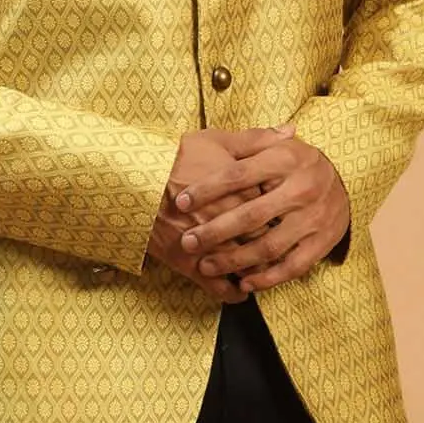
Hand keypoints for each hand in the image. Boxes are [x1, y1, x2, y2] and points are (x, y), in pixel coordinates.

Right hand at [146, 124, 295, 302]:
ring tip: (261, 265)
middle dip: (276, 241)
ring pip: (247, 266)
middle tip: (280, 241)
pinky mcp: (191, 265)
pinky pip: (221, 288)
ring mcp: (213, 245)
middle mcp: (232, 220)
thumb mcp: (216, 139)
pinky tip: (241, 289)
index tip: (289, 211)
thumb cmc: (175, 156)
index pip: (278, 207)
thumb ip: (256, 138)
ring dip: (257, 268)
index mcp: (244, 190)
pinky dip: (234, 291)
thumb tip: (291, 131)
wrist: (132, 179)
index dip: (286, 211)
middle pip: (267, 238)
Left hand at [174, 137, 349, 292]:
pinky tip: (243, 282)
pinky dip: (267, 278)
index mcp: (284, 160)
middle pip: (251, 215)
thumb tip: (218, 138)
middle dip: (215, 231)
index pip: (238, 175)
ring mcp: (312, 218)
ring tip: (206, 266)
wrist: (346, 182)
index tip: (180, 201)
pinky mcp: (321, 243)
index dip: (207, 189)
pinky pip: (292, 266)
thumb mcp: (277, 145)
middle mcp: (300, 189)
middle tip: (188, 242)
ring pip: (268, 246)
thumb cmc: (298, 162)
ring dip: (234, 260)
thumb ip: (250, 141)